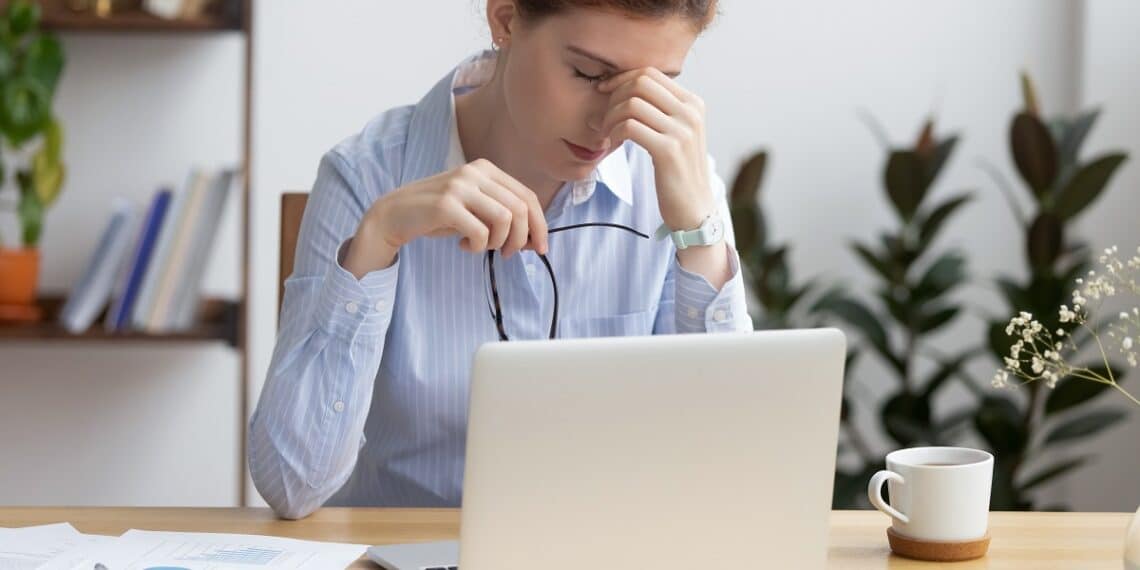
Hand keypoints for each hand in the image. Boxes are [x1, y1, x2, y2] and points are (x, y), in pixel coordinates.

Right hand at [344, 158, 548, 277]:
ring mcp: (459, 186)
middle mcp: (475, 172)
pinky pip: (480, 233)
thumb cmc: (438, 215)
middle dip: (521, 238)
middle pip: (520, 208)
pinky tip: (463, 246)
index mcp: (486, 169)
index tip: (539, 248)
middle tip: (506, 254)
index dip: (539, 225)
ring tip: (482, 247)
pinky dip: (477, 247)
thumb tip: (534, 240)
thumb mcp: (474, 209)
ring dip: (498, 243)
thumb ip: (502, 216)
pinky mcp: (446, 205)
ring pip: (505, 219)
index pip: (527, 196)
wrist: (393, 214)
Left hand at [598, 68, 712, 231]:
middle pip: (640, 83)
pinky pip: (629, 126)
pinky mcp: (668, 150)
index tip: (604, 91)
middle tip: (603, 117)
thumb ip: (660, 110)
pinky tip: (613, 144)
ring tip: (606, 134)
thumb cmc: (677, 171)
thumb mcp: (676, 134)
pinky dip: (614, 132)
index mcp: (693, 103)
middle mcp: (690, 112)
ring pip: (632, 103)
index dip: (621, 79)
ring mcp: (682, 130)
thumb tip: (621, 88)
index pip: (650, 73)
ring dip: (610, 117)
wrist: (694, 208)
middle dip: (613, 96)